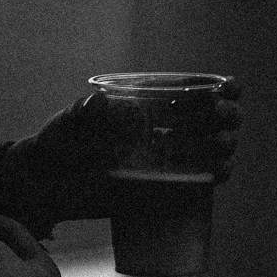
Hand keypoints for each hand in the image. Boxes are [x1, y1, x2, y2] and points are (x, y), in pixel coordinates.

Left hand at [13, 77, 242, 222]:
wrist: (49, 186)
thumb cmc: (59, 143)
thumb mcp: (67, 124)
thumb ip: (81, 113)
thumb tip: (101, 103)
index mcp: (149, 102)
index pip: (198, 89)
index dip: (222, 88)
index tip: (227, 90)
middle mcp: (166, 127)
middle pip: (217, 118)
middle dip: (227, 116)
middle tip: (218, 119)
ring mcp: (171, 158)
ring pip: (218, 148)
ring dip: (226, 144)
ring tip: (216, 146)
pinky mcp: (168, 189)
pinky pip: (205, 181)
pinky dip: (219, 174)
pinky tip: (217, 172)